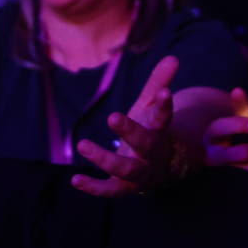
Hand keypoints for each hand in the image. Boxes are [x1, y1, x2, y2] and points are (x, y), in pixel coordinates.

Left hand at [72, 56, 178, 196]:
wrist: (160, 169)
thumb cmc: (151, 131)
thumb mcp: (151, 107)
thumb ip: (158, 84)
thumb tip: (173, 57)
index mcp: (160, 132)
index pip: (163, 118)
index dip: (164, 105)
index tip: (165, 92)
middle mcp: (152, 155)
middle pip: (147, 145)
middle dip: (132, 132)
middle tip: (113, 116)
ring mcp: (139, 173)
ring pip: (126, 170)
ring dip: (105, 159)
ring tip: (83, 144)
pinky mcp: (123, 187)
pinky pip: (109, 190)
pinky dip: (93, 187)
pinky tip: (75, 180)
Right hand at [203, 90, 247, 176]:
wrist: (227, 151)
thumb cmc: (234, 133)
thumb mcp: (235, 118)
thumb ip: (239, 105)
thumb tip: (238, 90)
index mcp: (212, 135)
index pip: (222, 128)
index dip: (239, 126)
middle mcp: (215, 155)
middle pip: (241, 153)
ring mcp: (226, 171)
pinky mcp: (237, 181)